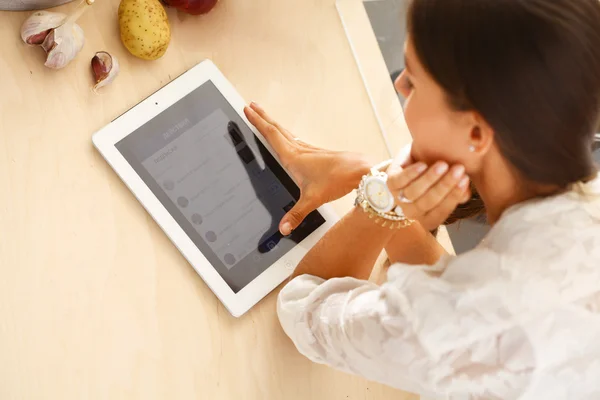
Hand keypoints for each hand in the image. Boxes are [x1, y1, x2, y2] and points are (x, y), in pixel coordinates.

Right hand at [244, 103, 371, 234]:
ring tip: (265, 118)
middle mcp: (300, 150)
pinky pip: (296, 140)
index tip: (247, 110)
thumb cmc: (338, 179)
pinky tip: (289, 139)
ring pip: (287, 133)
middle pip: (277, 129)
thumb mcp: (313, 199)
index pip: (271, 135)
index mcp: (294, 157)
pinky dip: (287, 135)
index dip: (258, 122)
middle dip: (263, 117)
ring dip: (274, 124)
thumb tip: (283, 228)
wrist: (361, 170)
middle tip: (251, 106)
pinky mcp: (318, 154)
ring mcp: (310, 150)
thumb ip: (296, 214)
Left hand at [386, 159, 470, 230]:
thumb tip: (466, 193)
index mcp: (427, 217)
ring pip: (414, 192)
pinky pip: (399, 181)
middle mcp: (412, 212)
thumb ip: (458, 191)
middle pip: (428, 202)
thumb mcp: (448, 184)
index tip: (465, 180)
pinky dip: (411, 173)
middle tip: (458, 169)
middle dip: (445, 186)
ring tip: (443, 165)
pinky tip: (422, 165)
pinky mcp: (390, 183)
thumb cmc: (434, 177)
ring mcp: (399, 198)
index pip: (441, 212)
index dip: (453, 197)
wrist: (412, 163)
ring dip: (429, 178)